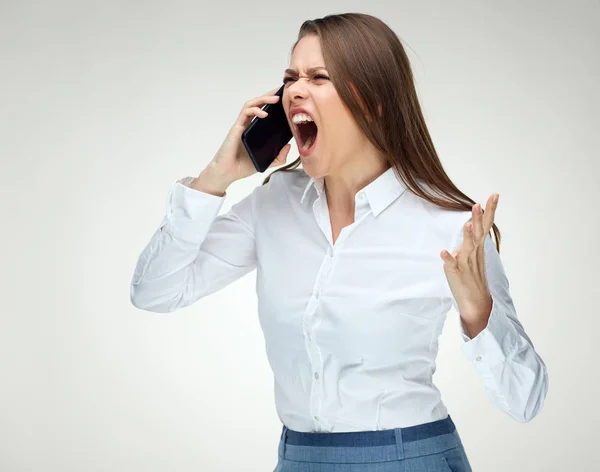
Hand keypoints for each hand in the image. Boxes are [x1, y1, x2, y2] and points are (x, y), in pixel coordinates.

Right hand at [207, 87, 291, 184]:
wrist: (228, 172)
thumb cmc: (243, 167)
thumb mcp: (267, 162)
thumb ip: (279, 157)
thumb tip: (289, 146)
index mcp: (255, 130)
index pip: (264, 111)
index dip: (273, 104)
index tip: (284, 99)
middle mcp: (248, 125)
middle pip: (258, 104)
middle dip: (270, 95)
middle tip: (282, 91)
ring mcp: (242, 125)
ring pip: (252, 104)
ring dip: (263, 99)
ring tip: (276, 98)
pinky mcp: (237, 127)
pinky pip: (245, 113)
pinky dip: (255, 110)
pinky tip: (264, 113)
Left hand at [440, 194, 499, 333]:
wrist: (476, 303)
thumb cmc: (472, 278)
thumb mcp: (470, 256)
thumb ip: (468, 242)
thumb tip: (465, 231)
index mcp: (478, 248)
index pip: (484, 226)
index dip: (489, 211)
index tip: (494, 195)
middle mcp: (473, 254)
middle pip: (477, 233)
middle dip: (478, 219)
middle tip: (478, 204)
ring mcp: (465, 264)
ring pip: (467, 248)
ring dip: (467, 236)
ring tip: (466, 224)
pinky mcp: (456, 274)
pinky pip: (452, 266)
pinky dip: (448, 259)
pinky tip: (444, 253)